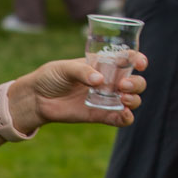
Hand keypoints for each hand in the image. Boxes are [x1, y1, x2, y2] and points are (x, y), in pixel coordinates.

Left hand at [10, 51, 147, 130]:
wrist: (37, 98)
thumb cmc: (50, 77)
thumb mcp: (65, 68)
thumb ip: (82, 72)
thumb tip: (100, 81)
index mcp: (103, 64)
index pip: (127, 59)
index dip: (138, 60)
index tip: (140, 63)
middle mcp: (109, 81)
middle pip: (135, 81)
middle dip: (136, 83)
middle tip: (123, 85)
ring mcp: (106, 99)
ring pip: (132, 99)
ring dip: (134, 99)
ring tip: (123, 98)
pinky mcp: (100, 115)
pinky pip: (120, 118)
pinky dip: (127, 117)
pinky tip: (124, 114)